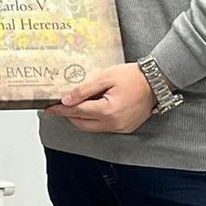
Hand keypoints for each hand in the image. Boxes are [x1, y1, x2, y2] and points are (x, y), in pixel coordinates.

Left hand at [43, 62, 157, 133]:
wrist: (156, 81)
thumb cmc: (133, 76)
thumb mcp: (105, 77)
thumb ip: (84, 90)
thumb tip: (67, 100)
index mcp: (108, 111)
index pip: (77, 112)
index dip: (61, 110)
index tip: (49, 108)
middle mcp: (114, 124)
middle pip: (82, 124)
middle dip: (69, 115)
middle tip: (60, 106)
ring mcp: (120, 128)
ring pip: (92, 128)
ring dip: (82, 118)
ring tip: (75, 105)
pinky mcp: (125, 128)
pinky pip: (104, 127)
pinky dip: (95, 120)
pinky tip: (93, 108)